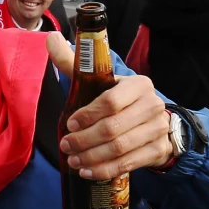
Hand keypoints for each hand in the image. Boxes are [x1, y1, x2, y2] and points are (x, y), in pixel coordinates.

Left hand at [48, 33, 173, 178]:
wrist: (153, 122)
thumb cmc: (117, 99)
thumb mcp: (98, 80)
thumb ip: (75, 62)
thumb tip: (51, 38)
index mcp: (138, 85)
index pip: (111, 101)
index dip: (87, 115)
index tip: (69, 123)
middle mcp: (152, 105)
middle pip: (113, 128)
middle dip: (84, 140)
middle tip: (66, 145)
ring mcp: (158, 129)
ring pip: (120, 148)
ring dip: (92, 157)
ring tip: (73, 159)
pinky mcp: (158, 150)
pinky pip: (129, 164)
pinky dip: (105, 170)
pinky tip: (87, 171)